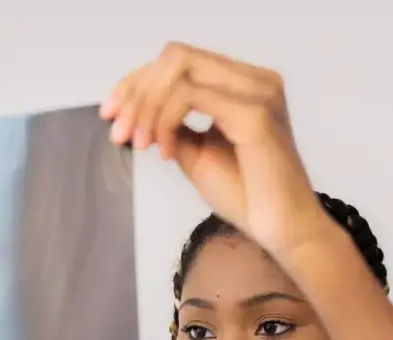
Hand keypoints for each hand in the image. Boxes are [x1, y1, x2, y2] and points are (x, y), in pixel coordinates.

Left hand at [100, 42, 329, 264]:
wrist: (282, 230)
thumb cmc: (248, 198)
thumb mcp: (197, 155)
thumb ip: (173, 128)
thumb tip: (136, 115)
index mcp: (243, 84)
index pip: (179, 62)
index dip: (137, 83)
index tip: (111, 115)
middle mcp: (254, 79)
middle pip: (175, 57)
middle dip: (136, 91)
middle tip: (119, 131)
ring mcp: (257, 92)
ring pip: (180, 69)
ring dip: (147, 105)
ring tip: (140, 143)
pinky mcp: (254, 113)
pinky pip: (190, 97)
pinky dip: (166, 120)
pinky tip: (164, 151)